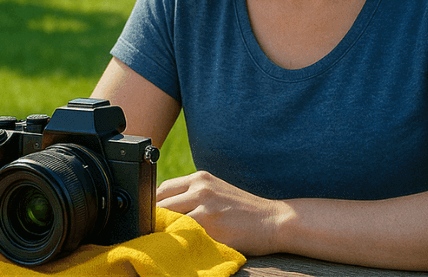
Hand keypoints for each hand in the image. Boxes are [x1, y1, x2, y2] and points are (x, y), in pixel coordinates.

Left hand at [156, 170, 287, 255]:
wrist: (274, 221)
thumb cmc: (244, 210)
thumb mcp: (216, 193)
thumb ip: (192, 195)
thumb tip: (161, 210)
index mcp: (200, 178)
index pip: (161, 189)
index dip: (153, 207)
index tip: (153, 221)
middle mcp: (201, 188)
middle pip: (159, 204)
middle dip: (155, 221)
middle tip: (155, 235)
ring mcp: (205, 207)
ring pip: (167, 221)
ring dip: (163, 233)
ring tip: (166, 243)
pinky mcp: (210, 226)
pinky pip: (182, 236)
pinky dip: (178, 243)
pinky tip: (182, 248)